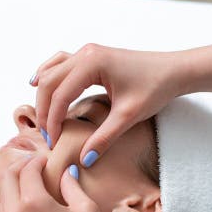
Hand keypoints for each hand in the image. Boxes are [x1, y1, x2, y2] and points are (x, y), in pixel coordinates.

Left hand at [0, 156, 109, 211]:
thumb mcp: (87, 211)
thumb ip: (72, 186)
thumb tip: (66, 171)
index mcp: (35, 201)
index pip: (28, 169)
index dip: (38, 161)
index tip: (46, 162)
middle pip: (5, 178)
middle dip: (18, 168)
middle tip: (31, 170)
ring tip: (0, 187)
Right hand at [30, 44, 185, 166]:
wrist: (174, 71)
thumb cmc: (155, 88)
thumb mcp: (129, 117)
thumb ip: (105, 137)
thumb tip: (85, 159)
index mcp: (92, 62)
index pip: (60, 95)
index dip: (54, 121)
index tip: (53, 143)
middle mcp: (85, 53)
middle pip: (49, 82)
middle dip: (44, 110)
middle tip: (47, 136)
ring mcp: (87, 52)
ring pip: (51, 72)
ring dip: (44, 95)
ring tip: (44, 119)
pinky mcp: (91, 56)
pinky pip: (60, 64)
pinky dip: (48, 76)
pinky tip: (38, 84)